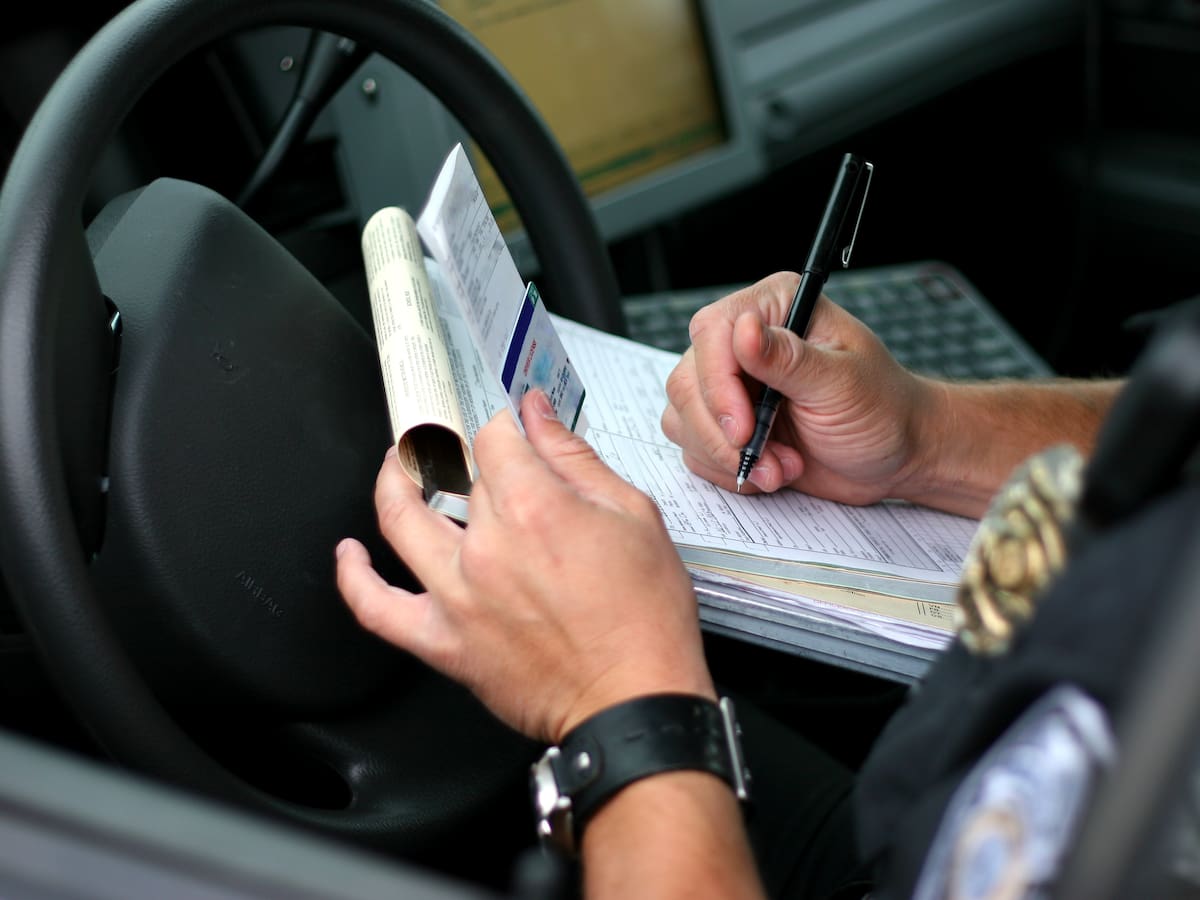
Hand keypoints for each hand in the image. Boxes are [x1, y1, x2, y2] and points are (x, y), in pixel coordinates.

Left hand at [336, 391, 714, 744]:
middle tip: (479, 455)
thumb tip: (538, 415)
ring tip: (397, 468)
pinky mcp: (444, 643)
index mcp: (534, 509)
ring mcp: (457, 596)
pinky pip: (376, 609)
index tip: (512, 428)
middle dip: (471, 458)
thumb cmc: (644, 619)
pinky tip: (351, 554)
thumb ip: (575, 459)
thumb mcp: (633, 517)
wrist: (635, 702)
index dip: (503, 424)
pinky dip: (354, 578)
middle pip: (458, 477)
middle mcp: (486, 548)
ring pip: (399, 521)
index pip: (494, 437)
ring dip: (392, 482)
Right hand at [661, 271, 934, 504]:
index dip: (718, 385)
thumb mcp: (842, 384)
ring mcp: (732, 383)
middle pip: (688, 380)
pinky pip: (694, 446)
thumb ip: (789, 359)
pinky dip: (728, 469)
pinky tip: (772, 470)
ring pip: (683, 417)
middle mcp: (746, 341)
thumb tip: (743, 331)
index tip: (743, 429)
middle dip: (722, 432)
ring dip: (727, 456)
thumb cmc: (884, 410)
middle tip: (765, 458)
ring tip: (781, 467)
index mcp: (776, 308)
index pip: (713, 333)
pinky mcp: (727, 422)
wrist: (895, 455)